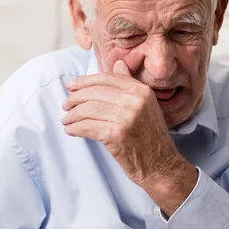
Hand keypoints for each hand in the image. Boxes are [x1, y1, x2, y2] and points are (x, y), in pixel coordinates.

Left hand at [62, 61, 197, 214]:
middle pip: (94, 92)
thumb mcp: (147, 105)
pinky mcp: (116, 135)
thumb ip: (130, 84)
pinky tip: (71, 130)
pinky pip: (87, 127)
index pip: (107, 78)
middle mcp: (135, 101)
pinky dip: (75, 128)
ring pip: (88, 109)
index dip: (85, 81)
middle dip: (75, 98)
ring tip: (67, 120)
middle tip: (66, 105)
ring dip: (72, 115)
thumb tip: (118, 63)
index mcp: (142, 91)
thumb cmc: (151, 137)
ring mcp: (126, 117)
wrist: (162, 165)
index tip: (72, 86)